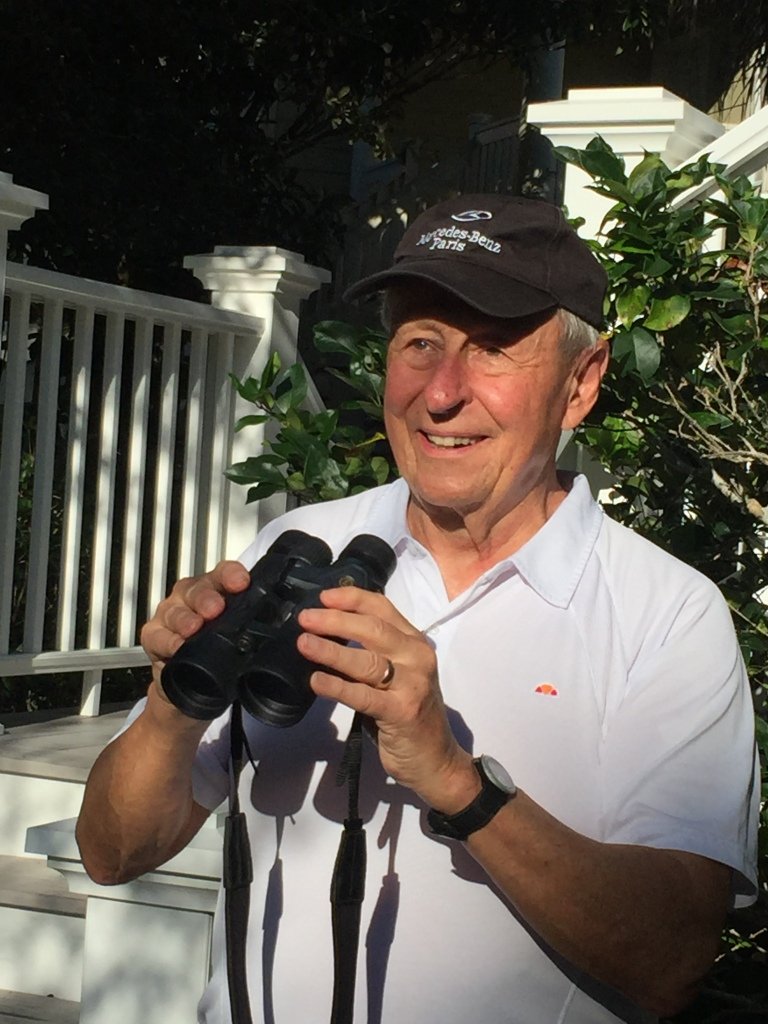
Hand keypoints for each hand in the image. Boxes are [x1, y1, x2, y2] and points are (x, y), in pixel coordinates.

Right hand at [140, 561, 250, 695]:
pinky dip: (168, 641)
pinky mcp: (154, 635)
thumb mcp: (237, 634)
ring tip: (194, 628)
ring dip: (185, 619)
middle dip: (206, 598)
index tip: (241, 583)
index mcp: (216, 589)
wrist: (191, 682)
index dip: (232, 575)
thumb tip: (279, 627)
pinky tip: (177, 647)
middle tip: (216, 609)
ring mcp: (170, 614)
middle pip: (198, 590)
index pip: (224, 573)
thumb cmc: (217, 649)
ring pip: (176, 611)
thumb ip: (252, 624)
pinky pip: (158, 636)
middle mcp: (192, 597)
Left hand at [296, 587, 476, 810]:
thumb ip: (373, 652)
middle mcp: (417, 657)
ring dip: (331, 650)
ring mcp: (413, 684)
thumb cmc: (408, 714)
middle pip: (373, 629)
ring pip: (368, 660)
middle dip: (336, 620)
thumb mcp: (398, 674)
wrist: (436, 760)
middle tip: (305, 618)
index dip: (352, 598)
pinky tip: (316, 681)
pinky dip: (338, 687)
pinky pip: (364, 696)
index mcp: (414, 643)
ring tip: (303, 643)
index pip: (383, 608)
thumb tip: (326, 633)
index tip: (323, 596)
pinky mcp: (402, 712)